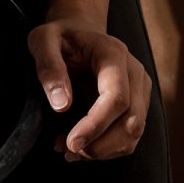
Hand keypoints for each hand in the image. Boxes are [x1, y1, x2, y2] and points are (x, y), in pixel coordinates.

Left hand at [27, 20, 151, 161]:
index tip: (72, 143)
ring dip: (102, 151)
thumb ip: (49, 67)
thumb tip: (61, 104)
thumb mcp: (43, 41)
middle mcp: (134, 73)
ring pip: (133, 133)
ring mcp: (140, 90)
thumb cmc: (60, 36)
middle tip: (66, 151)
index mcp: (114, 54)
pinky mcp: (137, 105)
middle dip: (99, 145)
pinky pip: (128, 135)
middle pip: (131, 121)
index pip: (117, 97)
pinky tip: (79, 146)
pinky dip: (105, 148)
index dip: (96, 125)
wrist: (79, 31)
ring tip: (67, 150)